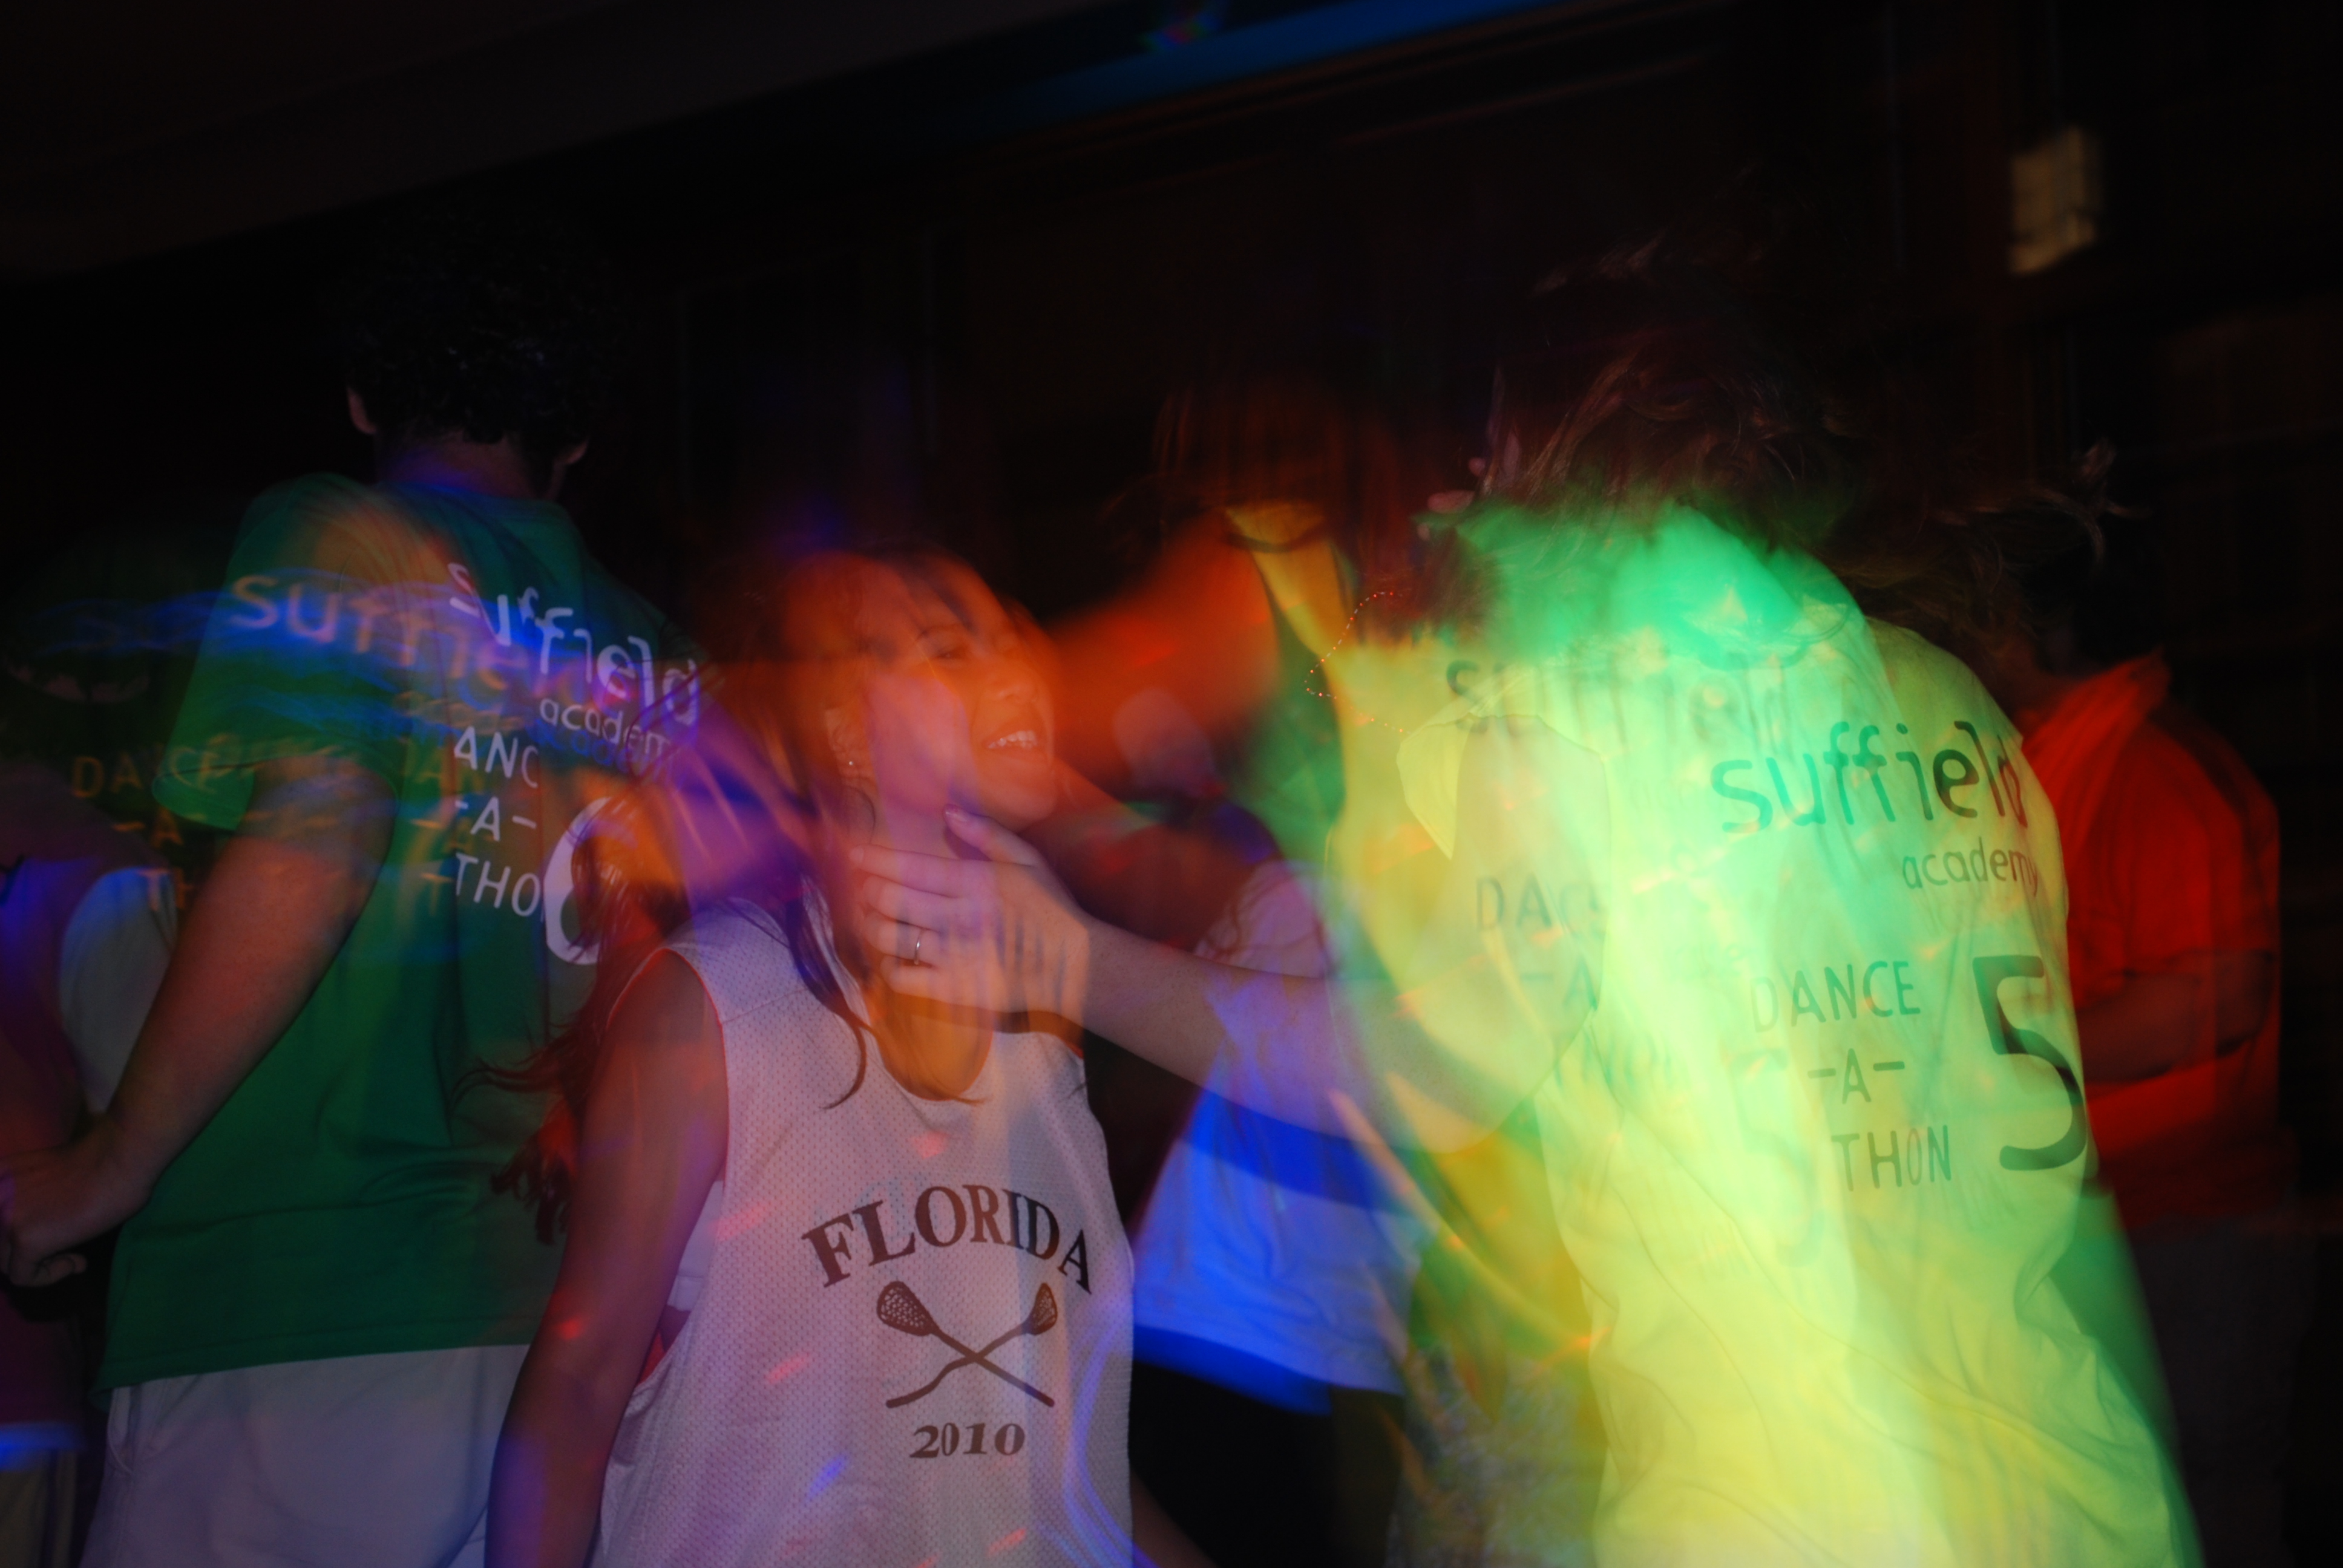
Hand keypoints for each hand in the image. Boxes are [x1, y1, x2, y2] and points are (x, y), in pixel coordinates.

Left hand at [0, 1118, 152, 1287]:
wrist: (120, 1158)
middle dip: (28, 1253)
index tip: (54, 1232)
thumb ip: (27, 1196)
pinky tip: (77, 1262)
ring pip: (6, 1264)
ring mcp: (5, 1219)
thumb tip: (34, 1226)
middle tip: (64, 1250)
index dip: (20, 1234)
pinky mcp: (26, 1239)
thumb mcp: (44, 1175)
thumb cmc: (101, 1158)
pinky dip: (50, 1276)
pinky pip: (24, 1277)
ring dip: (42, 1265)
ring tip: (74, 1257)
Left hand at [854, 806, 1091, 1020]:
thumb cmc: (1050, 910)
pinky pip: (900, 976)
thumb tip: (948, 813)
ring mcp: (950, 954)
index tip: (855, 855)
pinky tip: (894, 959)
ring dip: (872, 926)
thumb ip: (988, 834)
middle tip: (867, 891)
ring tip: (875, 922)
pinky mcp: (949, 988)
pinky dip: (888, 966)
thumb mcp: (1028, 861)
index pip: (909, 866)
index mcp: (972, 882)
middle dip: (869, 892)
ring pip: (887, 936)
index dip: (875, 859)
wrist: (1070, 966)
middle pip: (888, 899)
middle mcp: (955, 916)